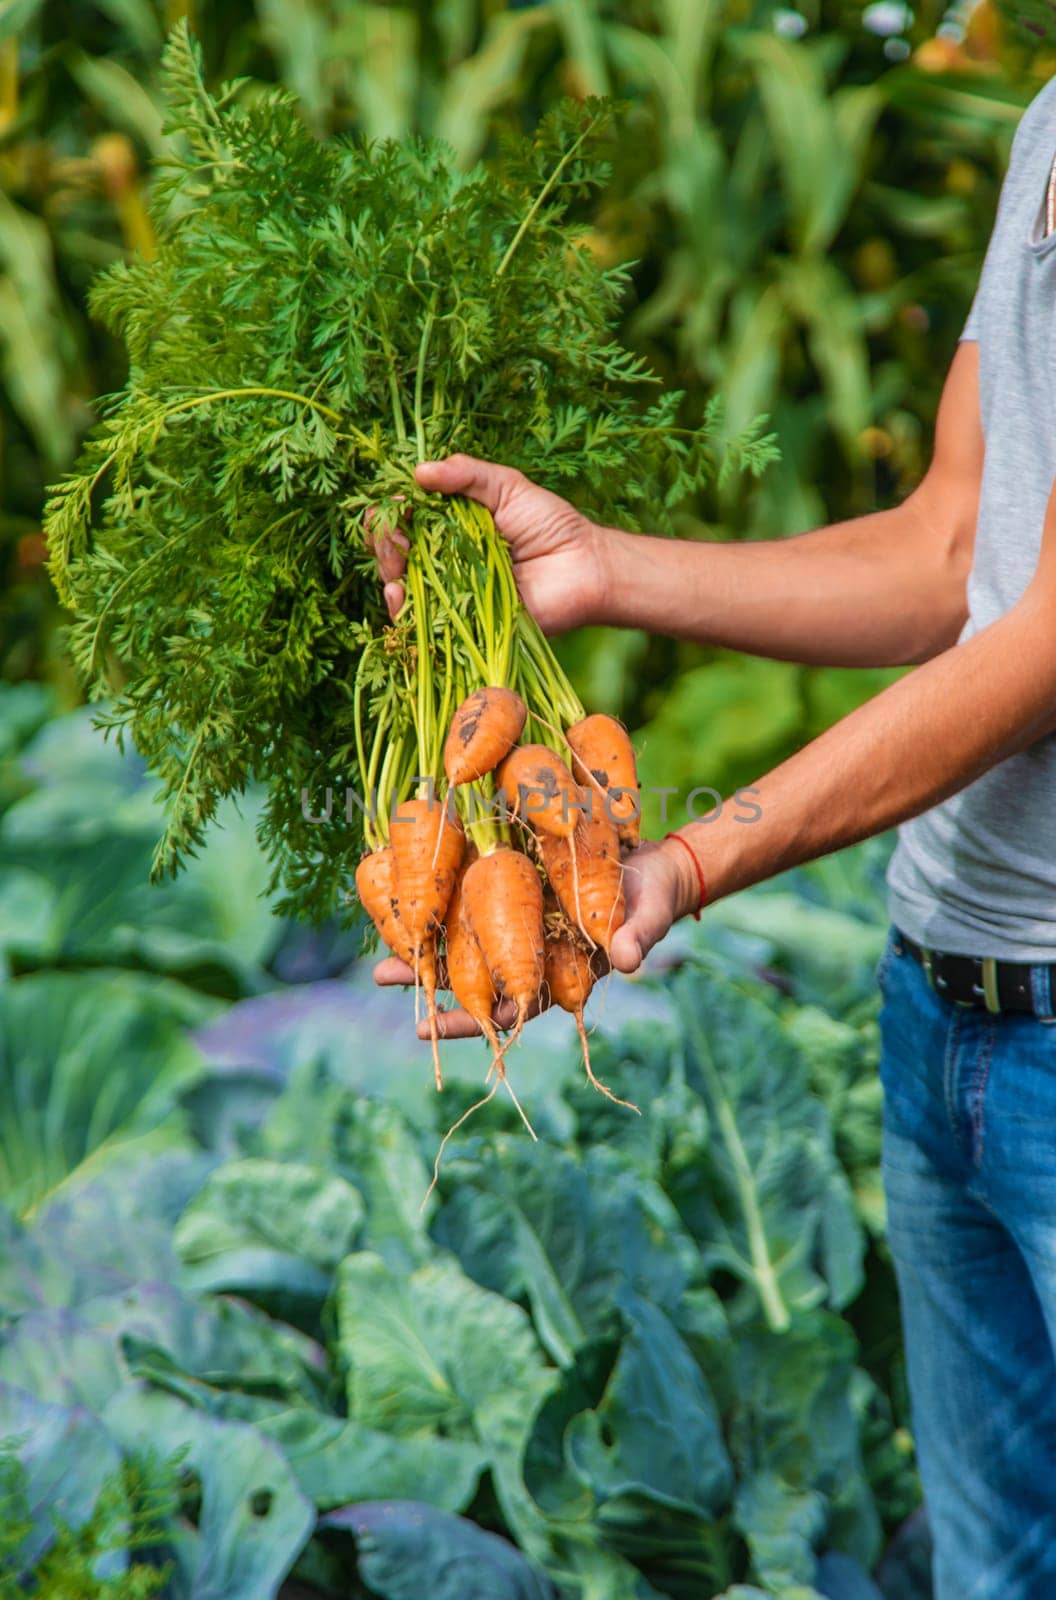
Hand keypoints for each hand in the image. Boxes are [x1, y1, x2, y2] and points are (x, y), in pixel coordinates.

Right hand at [372, 454, 609, 634]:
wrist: (584, 568)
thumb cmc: (551, 525)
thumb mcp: (508, 486)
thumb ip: (467, 474)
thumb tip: (418, 471)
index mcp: (448, 524)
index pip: (400, 518)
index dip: (389, 513)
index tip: (398, 508)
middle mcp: (443, 558)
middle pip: (391, 553)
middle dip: (384, 545)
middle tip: (397, 541)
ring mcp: (449, 592)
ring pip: (399, 587)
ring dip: (388, 577)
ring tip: (396, 571)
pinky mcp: (462, 622)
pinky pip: (423, 621)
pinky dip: (404, 611)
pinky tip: (400, 598)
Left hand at [372, 838, 698, 1039]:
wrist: (650, 862)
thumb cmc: (652, 898)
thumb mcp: (648, 916)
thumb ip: (638, 937)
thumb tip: (628, 962)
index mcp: (558, 972)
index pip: (509, 1005)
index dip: (470, 1019)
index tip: (428, 1027)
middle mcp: (531, 950)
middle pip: (474, 972)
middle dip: (428, 976)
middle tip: (382, 975)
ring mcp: (522, 917)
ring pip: (465, 936)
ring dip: (426, 939)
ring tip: (380, 942)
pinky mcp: (517, 880)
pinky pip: (474, 892)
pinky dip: (444, 893)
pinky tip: (407, 890)